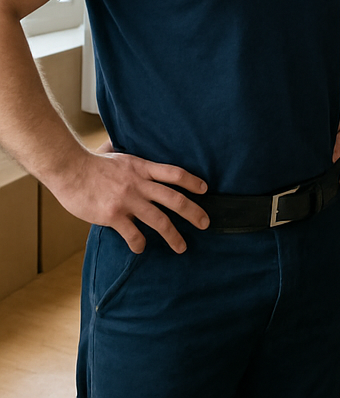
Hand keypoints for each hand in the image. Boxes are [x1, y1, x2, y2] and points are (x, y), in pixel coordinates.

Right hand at [49, 148, 208, 254]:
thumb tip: (145, 158)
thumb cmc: (93, 163)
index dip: (192, 181)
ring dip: (173, 235)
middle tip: (206, 223)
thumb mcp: (122, 155)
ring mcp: (127, 200)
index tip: (205, 189)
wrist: (69, 169)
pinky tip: (142, 248)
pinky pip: (133, 234)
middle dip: (193, 212)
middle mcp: (139, 183)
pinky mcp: (113, 215)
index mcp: (143, 167)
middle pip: (174, 199)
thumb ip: (136, 163)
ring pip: (159, 220)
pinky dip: (140, 243)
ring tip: (182, 246)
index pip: (175, 173)